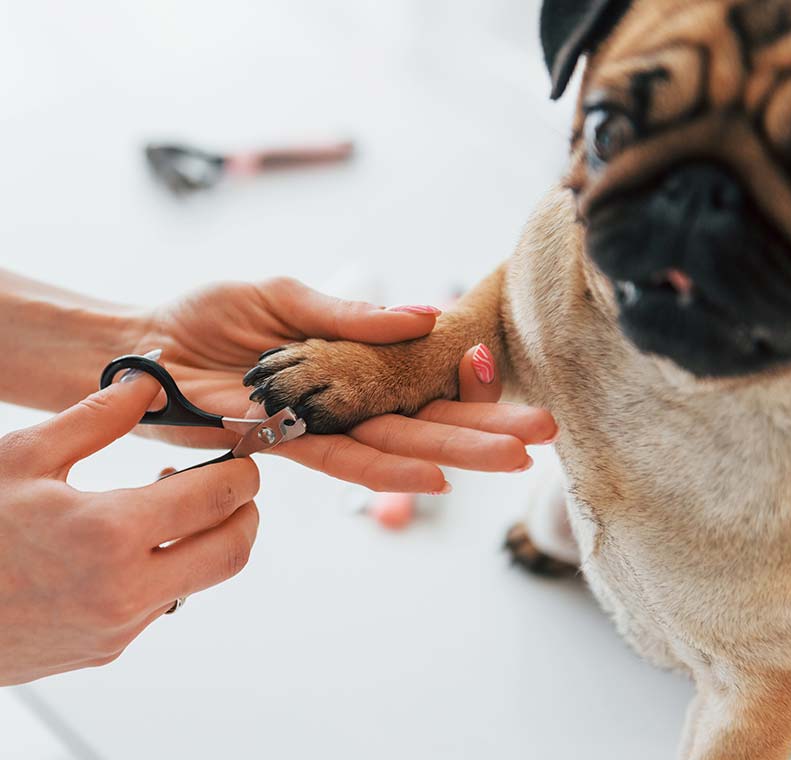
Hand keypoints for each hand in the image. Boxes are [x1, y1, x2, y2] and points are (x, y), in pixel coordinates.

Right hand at [0, 372, 259, 685]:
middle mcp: (124, 590)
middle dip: (246, 510)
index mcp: (108, 533)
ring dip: (208, 539)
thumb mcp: (25, 457)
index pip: (217, 497)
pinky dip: (171, 566)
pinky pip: (164, 602)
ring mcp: (118, 626)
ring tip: (171, 506)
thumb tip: (150, 378)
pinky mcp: (108, 648)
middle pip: (233, 550)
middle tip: (230, 483)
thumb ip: (99, 415)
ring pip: (202, 580)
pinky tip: (136, 543)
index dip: (243, 469)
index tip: (241, 454)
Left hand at [135, 278, 556, 491]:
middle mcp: (345, 401)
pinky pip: (344, 461)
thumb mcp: (285, 296)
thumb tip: (424, 314)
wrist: (147, 346)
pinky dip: (390, 473)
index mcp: (351, 363)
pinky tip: (435, 479)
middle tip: (546, 432)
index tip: (500, 363)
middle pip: (424, 417)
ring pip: (398, 444)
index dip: (463, 374)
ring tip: (513, 458)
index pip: (422, 375)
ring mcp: (320, 426)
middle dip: (485, 425)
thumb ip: (350, 314)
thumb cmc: (211, 316)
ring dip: (456, 452)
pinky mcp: (286, 445)